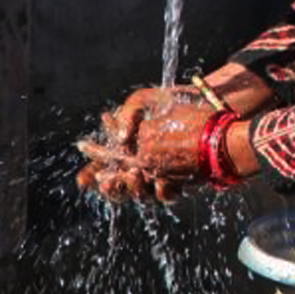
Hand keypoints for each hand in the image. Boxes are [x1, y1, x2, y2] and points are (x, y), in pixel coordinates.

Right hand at [76, 86, 213, 202]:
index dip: (92, 174)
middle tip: (107, 180)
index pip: (104, 164)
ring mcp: (160, 174)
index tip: (84, 180)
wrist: (210, 114)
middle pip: (118, 185)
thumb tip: (121, 137)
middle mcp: (142, 164)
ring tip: (133, 174)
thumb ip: (129, 112)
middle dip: (110, 185)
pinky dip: (161, 191)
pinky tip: (161, 181)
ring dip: (132, 188)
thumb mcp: (147, 99)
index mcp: (129, 146)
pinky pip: (165, 195)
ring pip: (139, 193)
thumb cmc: (177, 104)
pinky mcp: (179, 182)